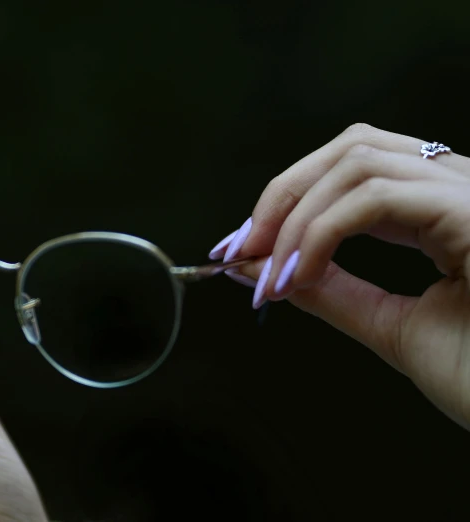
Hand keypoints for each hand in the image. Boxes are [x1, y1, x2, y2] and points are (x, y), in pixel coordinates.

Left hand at [211, 123, 469, 429]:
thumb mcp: (391, 327)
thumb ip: (332, 292)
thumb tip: (261, 267)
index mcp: (444, 209)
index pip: (352, 170)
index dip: (288, 200)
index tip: (242, 248)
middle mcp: (461, 187)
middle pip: (351, 147)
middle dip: (282, 196)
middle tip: (240, 250)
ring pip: (358, 161)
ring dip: (295, 218)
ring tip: (269, 274)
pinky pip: (377, 196)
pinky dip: (321, 233)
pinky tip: (300, 276)